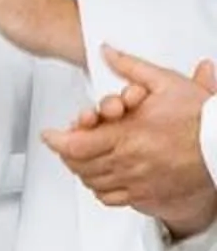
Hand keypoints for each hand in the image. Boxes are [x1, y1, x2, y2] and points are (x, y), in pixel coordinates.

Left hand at [43, 49, 216, 233]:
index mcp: (127, 135)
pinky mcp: (146, 197)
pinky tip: (102, 176)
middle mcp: (128, 163)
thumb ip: (130, 66)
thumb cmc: (200, 117)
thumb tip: (107, 51)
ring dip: (82, 169)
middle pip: (79, 165)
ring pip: (93, 182)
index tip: (50, 134)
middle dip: (67, 153)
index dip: (57, 141)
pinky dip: (100, 188)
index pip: (76, 145)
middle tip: (66, 143)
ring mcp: (137, 183)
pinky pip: (112, 198)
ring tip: (82, 157)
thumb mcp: (165, 82)